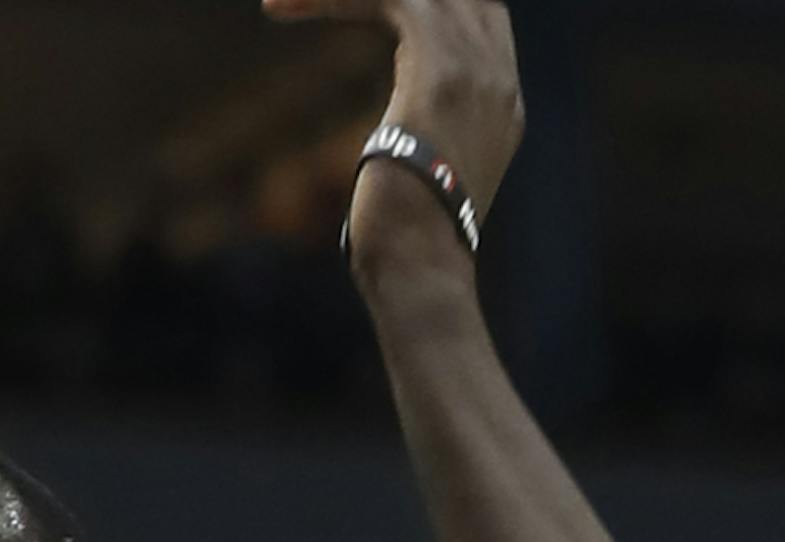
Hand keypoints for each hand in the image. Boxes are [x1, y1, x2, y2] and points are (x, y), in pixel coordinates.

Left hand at [262, 0, 523, 273]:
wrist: (421, 271)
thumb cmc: (407, 251)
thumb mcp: (421, 183)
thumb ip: (418, 143)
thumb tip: (387, 151)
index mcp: (502, 108)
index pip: (480, 17)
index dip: (432, 3)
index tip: (369, 6)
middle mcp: (499, 81)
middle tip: (332, 1)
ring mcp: (477, 71)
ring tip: (288, 1)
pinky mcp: (441, 69)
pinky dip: (332, 0)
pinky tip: (282, 8)